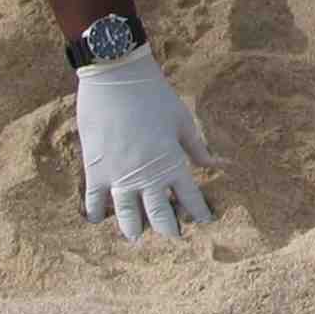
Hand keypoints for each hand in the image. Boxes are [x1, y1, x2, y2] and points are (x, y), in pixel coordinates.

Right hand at [76, 43, 214, 239]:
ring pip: (128, 216)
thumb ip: (198, 149)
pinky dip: (96, 213)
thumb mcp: (182, 121)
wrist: (116, 78)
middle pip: (159, 216)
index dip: (199, 214)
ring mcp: (119, 176)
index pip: (190, 200)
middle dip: (168, 229)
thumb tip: (220, 164)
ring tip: (138, 235)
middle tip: (173, 236)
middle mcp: (146, 176)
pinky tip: (98, 219)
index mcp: (172, 163)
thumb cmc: (154, 96)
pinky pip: (94, 201)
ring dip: (135, 228)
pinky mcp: (95, 170)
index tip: (205, 222)